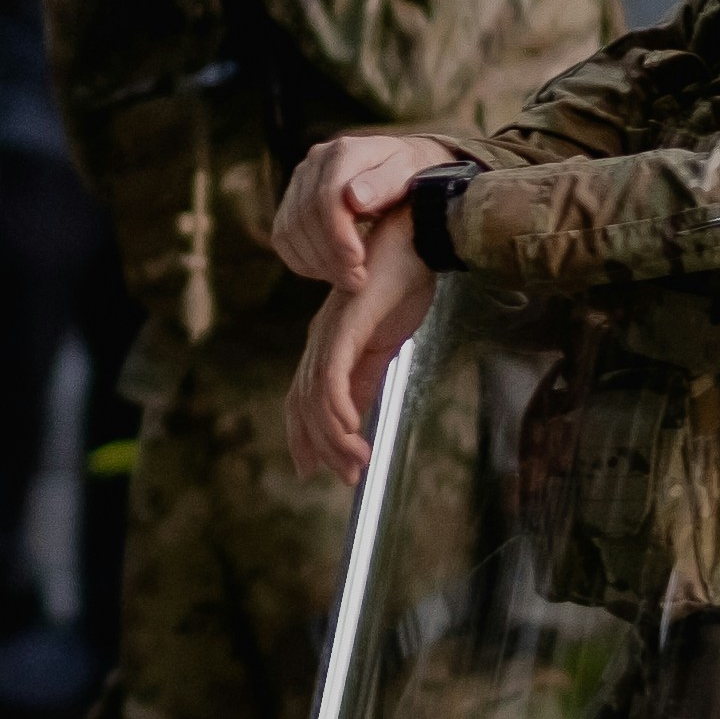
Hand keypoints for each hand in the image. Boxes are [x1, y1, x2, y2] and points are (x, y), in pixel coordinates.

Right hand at [267, 128, 462, 292]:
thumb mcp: (409, 176)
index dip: (337, 232)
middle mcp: (314, 162)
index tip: (357, 261)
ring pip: (290, 229)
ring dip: (317, 262)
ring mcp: (298, 182)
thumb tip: (354, 197)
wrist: (397, 171)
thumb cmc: (408, 176)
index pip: (327, 195)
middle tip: (357, 281)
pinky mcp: (290, 202)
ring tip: (349, 280)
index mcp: (344, 151)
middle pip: (306, 215)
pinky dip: (302, 261)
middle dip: (329, 255)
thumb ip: (385, 184)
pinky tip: (330, 272)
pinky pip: (283, 238)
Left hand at [284, 231, 437, 483]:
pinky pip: (332, 375)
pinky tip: (351, 429)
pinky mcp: (345, 326)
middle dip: (319, 446)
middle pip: (303, 404)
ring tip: (357, 463)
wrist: (416, 240)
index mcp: (325, 343)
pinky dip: (338, 407)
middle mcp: (319, 339)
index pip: (303, 398)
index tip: (315, 469)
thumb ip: (364, 378)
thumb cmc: (400, 285)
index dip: (305, 436)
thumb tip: (354, 418)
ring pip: (317, 398)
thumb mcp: (382, 344)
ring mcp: (329, 332)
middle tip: (345, 478)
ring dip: (335, 437)